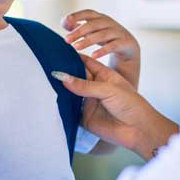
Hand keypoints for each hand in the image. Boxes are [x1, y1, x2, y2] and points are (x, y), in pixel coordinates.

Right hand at [54, 55, 177, 160]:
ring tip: (42, 79)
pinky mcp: (84, 118)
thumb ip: (85, 85)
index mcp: (104, 76)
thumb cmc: (130, 104)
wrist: (138, 130)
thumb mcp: (108, 89)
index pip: (85, 62)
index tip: (57, 50)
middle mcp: (95, 88)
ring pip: (70, 94)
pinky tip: (48, 99)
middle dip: (63, 72)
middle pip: (75, 77)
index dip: (72, 57)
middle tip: (44, 65)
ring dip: (60, 89)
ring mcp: (89, 103)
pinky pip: (69, 110)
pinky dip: (61, 106)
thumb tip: (62, 76)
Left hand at [62, 10, 140, 89]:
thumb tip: (64, 23)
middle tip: (66, 40)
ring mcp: (118, 32)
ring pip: (102, 35)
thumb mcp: (92, 31)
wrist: (128, 47)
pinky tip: (93, 56)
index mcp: (100, 18)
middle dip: (79, 32)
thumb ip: (78, 26)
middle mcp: (109, 23)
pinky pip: (113, 46)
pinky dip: (103, 51)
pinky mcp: (124, 42)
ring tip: (76, 47)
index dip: (77, 15)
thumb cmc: (106, 37)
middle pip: (93, 24)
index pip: (88, 13)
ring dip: (88, 41)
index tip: (66, 21)